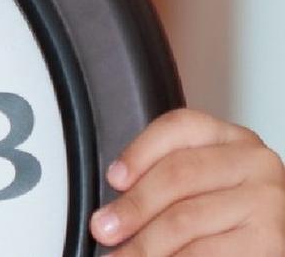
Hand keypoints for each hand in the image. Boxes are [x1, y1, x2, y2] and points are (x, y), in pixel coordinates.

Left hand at [90, 108, 284, 255]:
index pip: (179, 127)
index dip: (140, 152)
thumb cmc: (232, 218)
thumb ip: (166, 182)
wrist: (269, 245)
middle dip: (133, 207)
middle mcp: (253, 162)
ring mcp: (265, 200)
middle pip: (177, 174)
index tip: (113, 179)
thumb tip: (114, 207)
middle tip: (104, 229)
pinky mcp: (269, 239)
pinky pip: (203, 253)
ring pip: (184, 219)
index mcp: (230, 140)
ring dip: (143, 244)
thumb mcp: (203, 185)